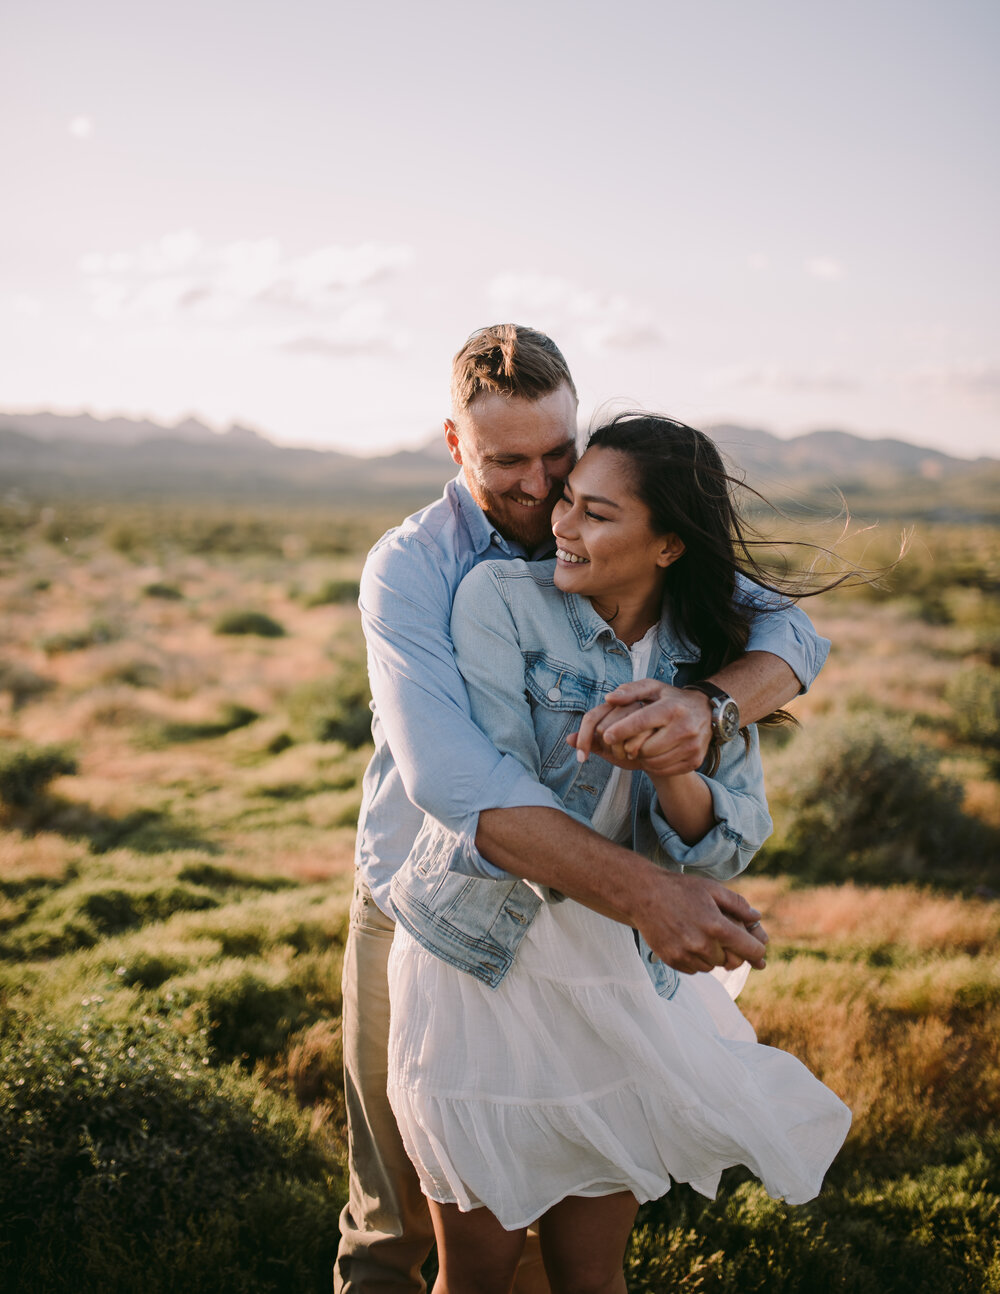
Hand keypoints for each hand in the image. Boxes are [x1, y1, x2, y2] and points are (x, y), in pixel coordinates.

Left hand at [570, 680, 711, 775]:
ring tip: (641, 746)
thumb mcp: (653, 688)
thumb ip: (630, 691)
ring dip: (642, 757)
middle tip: (628, 742)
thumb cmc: (672, 699)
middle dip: (631, 746)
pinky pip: (664, 770)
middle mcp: (685, 728)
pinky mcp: (695, 760)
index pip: (642, 722)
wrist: (706, 712)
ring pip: (654, 762)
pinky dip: (654, 765)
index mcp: (672, 708)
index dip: (622, 730)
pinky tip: (653, 754)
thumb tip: (609, 699)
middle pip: (645, 748)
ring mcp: (692, 746)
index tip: (607, 736)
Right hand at [633, 871, 767, 973]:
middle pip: (731, 961)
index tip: (755, 946)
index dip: (756, 948)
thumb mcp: (712, 889)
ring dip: (712, 955)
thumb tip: (757, 919)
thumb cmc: (680, 888)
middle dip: (731, 950)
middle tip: (721, 935)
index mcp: (717, 927)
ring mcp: (686, 955)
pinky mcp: (673, 960)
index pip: (750, 950)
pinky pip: (694, 969)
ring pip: (712, 966)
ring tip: (701, 934)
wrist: (643, 895)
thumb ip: (738, 905)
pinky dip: (696, 959)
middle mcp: (703, 945)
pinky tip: (688, 940)